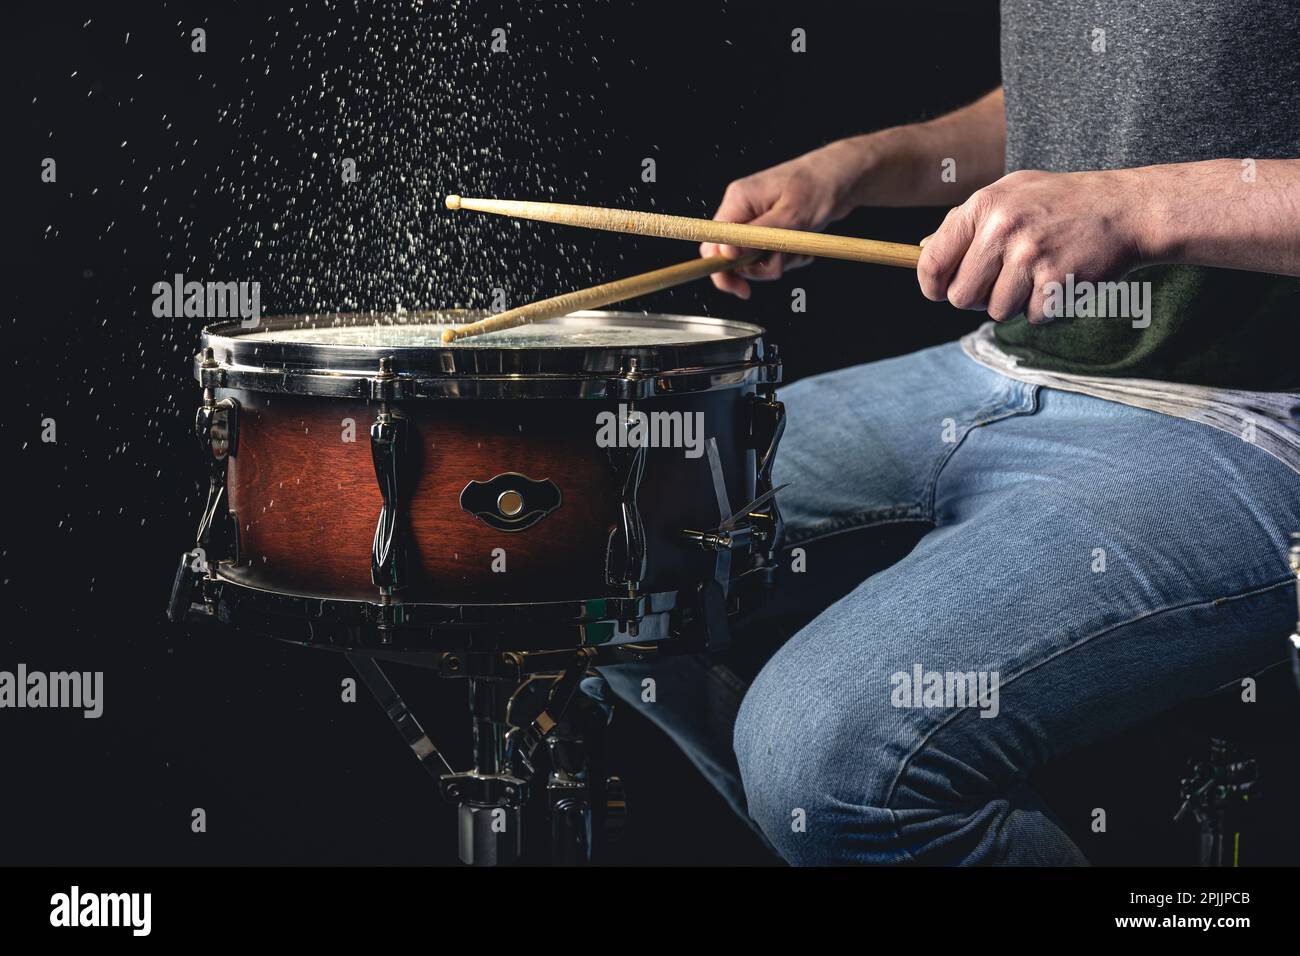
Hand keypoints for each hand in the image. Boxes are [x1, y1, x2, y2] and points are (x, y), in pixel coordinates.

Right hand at [702, 141, 865, 297]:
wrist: (845, 175)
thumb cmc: (820, 186)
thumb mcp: (791, 216)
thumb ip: (757, 238)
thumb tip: (726, 254)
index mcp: (739, 199)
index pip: (713, 241)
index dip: (722, 267)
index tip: (742, 286)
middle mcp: (742, 210)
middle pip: (731, 256)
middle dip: (756, 268)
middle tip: (781, 264)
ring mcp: (755, 220)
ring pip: (753, 260)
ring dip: (777, 263)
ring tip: (799, 250)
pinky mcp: (769, 229)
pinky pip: (769, 256)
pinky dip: (787, 259)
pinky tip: (802, 248)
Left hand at [916, 168, 1148, 322]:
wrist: (1125, 209)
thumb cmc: (1060, 203)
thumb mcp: (1009, 193)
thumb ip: (965, 222)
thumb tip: (923, 251)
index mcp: (984, 205)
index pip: (933, 262)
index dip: (932, 285)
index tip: (939, 292)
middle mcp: (1003, 229)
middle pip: (960, 298)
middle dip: (977, 299)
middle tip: (1001, 282)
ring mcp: (1030, 257)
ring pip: (996, 312)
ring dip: (1013, 303)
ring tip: (1036, 274)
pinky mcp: (1055, 282)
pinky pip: (1030, 317)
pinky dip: (1043, 308)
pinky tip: (1058, 280)